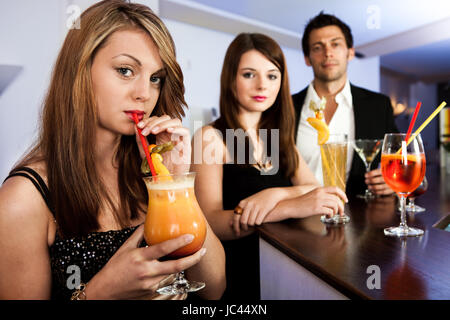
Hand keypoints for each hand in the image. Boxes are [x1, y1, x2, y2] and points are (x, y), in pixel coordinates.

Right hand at [85, 225, 205, 299]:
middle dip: (192, 259)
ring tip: (191, 255)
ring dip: (182, 265)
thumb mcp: (124, 248)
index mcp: (140, 258)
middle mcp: (146, 271)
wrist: (105, 291)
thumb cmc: (113, 268)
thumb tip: (148, 221)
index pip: (163, 249)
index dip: (178, 242)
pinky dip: (170, 272)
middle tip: (202, 251)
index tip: (190, 236)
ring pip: (172, 273)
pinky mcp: (151, 291)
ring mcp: (150, 283)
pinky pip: (165, 279)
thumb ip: (138, 235)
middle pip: (176, 266)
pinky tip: (172, 266)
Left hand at [136, 115, 190, 174]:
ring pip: (176, 121)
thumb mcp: (145, 153)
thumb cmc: (158, 168)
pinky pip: (185, 131)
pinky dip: (177, 129)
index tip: (139, 126)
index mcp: (162, 135)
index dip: (148, 120)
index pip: (157, 120)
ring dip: (163, 124)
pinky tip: (168, 131)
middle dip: (154, 122)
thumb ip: (141, 141)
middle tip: (145, 130)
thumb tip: (136, 127)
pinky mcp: (186, 145)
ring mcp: (179, 139)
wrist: (168, 180)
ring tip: (153, 132)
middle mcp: (171, 135)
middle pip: (166, 118)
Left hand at [231, 188, 285, 235]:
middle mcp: (249, 204)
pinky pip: (258, 221)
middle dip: (244, 228)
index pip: (236, 217)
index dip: (235, 227)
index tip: (237, 233)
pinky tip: (259, 222)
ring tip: (253, 225)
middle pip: (243, 221)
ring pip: (251, 222)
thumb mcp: (247, 204)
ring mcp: (256, 206)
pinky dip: (258, 224)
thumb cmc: (258, 201)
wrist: (271, 194)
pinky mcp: (264, 209)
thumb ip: (239, 213)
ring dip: (252, 226)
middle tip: (246, 230)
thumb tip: (230, 224)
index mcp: (243, 203)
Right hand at [292, 186, 347, 217]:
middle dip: (341, 207)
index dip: (343, 194)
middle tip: (341, 212)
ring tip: (332, 215)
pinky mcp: (316, 208)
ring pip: (335, 205)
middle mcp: (320, 194)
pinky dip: (330, 215)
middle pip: (337, 199)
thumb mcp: (312, 195)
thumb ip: (321, 195)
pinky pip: (329, 211)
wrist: (290, 206)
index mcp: (319, 189)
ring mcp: (318, 201)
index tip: (345, 200)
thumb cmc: (300, 203)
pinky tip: (327, 216)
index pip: (335, 189)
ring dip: (336, 212)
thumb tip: (331, 200)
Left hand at [365, 168, 394, 195]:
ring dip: (373, 187)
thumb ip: (382, 169)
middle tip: (366, 181)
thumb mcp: (390, 167)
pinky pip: (384, 192)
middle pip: (379, 180)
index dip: (371, 174)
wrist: (406, 176)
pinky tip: (373, 191)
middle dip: (371, 181)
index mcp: (390, 170)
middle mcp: (391, 178)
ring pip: (381, 187)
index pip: (378, 172)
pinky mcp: (393, 189)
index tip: (366, 175)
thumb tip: (373, 172)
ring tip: (369, 187)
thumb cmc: (397, 171)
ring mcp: (392, 184)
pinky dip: (378, 192)